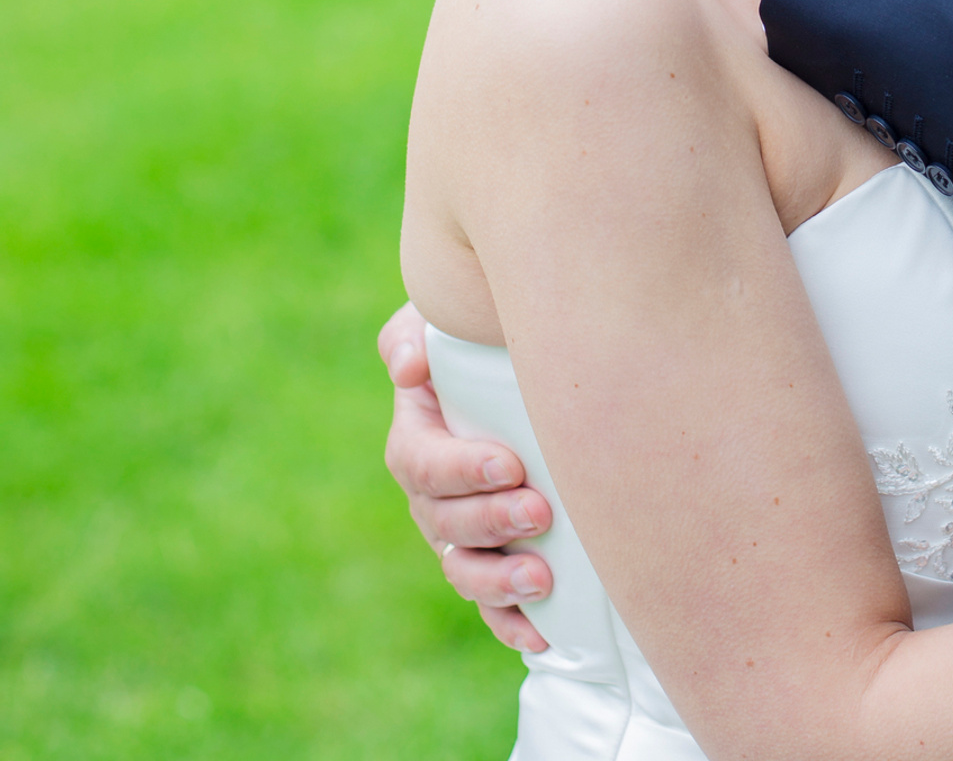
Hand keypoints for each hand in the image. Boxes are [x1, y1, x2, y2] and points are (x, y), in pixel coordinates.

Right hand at [378, 302, 555, 653]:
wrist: (534, 366)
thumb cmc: (485, 334)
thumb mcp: (445, 319)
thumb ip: (413, 333)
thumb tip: (408, 368)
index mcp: (418, 436)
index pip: (422, 463)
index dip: (460, 471)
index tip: (510, 465)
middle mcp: (433, 492)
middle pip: (444, 523)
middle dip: (490, 524)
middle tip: (540, 512)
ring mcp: (461, 531)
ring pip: (464, 569)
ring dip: (498, 581)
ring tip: (542, 578)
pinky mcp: (495, 556)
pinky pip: (490, 603)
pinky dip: (511, 623)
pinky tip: (542, 634)